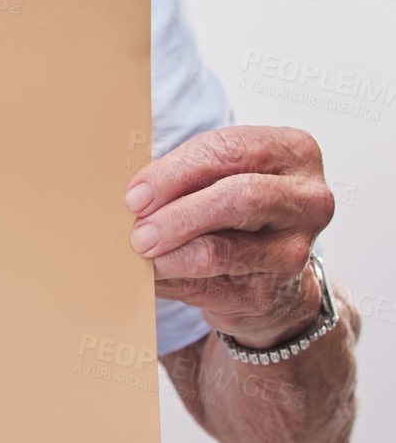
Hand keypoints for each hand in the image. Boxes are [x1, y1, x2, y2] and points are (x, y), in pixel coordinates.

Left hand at [125, 126, 334, 347]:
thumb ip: (187, 173)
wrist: (274, 274)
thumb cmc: (237, 209)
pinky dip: (171, 279)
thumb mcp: (222, 175)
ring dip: (169, 253)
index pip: (228, 151)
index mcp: (293, 152)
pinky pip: (208, 286)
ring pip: (220, 249)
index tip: (136, 194)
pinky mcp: (271, 292)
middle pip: (237, 198)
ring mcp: (295, 251)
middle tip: (138, 230)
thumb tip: (135, 194)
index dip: (174, 172)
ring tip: (140, 252)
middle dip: (176, 214)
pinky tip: (152, 274)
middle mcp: (307, 200)